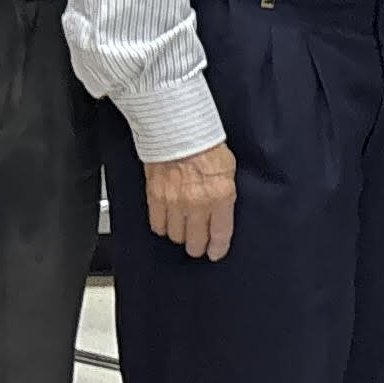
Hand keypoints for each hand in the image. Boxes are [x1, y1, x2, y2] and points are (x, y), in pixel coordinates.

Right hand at [145, 145, 237, 260]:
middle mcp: (197, 204)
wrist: (178, 129)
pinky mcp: (155, 198)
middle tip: (198, 245)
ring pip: (175, 236)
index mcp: (220, 196)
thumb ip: (225, 194)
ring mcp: (174, 203)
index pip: (220, 234)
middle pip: (195, 241)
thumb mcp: (228, 170)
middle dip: (198, 246)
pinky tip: (168, 222)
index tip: (215, 253)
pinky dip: (162, 226)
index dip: (217, 248)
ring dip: (180, 235)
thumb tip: (222, 212)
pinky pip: (157, 225)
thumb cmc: (205, 144)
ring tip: (183, 230)